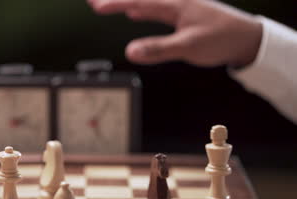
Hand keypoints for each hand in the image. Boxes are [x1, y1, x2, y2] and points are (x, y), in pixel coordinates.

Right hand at [87, 0, 262, 67]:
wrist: (247, 38)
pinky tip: (135, 14)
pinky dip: (140, 9)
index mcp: (175, 4)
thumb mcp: (188, 47)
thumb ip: (158, 49)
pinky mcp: (183, 14)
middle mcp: (176, 1)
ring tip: (107, 4)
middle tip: (93, 1)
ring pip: (146, 1)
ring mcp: (179, 6)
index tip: (95, 6)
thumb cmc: (222, 39)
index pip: (138, 2)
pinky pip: (155, 7)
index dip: (115, 4)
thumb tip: (130, 51)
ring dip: (126, 2)